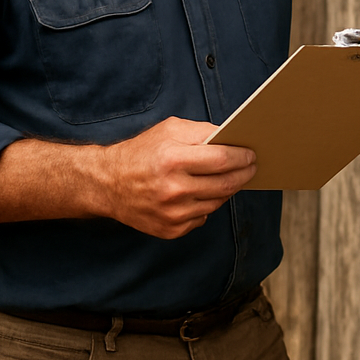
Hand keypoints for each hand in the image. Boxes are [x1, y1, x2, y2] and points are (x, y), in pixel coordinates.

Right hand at [0, 117, 256, 238]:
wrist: (107, 184)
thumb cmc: (142, 151)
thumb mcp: (169, 129)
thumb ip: (201, 131)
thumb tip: (232, 138)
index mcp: (173, 160)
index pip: (222, 160)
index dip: (242, 157)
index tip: (252, 154)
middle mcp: (173, 189)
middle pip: (225, 184)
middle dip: (244, 174)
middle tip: (252, 167)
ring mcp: (172, 214)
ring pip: (217, 202)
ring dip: (228, 189)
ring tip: (232, 177)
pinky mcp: (169, 230)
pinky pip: (202, 217)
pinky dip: (207, 204)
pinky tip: (204, 192)